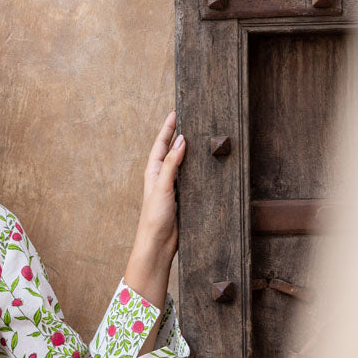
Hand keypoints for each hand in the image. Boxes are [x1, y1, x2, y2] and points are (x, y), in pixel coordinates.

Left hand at [123, 110, 185, 315]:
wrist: (158, 245)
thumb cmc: (154, 218)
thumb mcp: (162, 187)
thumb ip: (171, 164)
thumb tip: (180, 141)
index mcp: (153, 172)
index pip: (161, 144)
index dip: (168, 128)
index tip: (176, 112)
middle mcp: (161, 177)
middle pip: (171, 151)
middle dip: (179, 135)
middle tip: (190, 117)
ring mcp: (172, 187)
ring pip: (182, 164)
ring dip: (189, 151)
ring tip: (199, 134)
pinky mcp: (182, 198)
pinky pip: (190, 178)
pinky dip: (196, 168)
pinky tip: (204, 163)